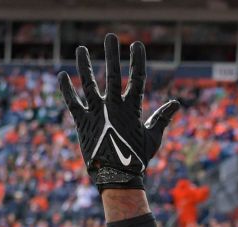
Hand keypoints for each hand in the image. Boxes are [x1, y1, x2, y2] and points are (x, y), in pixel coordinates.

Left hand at [58, 34, 179, 190]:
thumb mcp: (153, 138)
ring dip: (84, 65)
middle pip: (113, 74)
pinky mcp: (82, 122)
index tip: (136, 45)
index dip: (137, 60)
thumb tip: (176, 104)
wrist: (117, 178)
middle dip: (112, 54)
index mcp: (131, 109)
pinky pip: (72, 102)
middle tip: (110, 37)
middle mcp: (113, 106)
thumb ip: (162, 118)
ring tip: (81, 49)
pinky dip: (66, 89)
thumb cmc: (137, 160)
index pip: (137, 79)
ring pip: (89, 83)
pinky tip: (61, 75)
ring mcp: (96, 113)